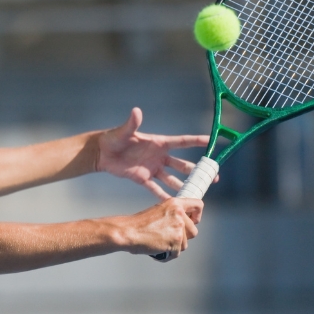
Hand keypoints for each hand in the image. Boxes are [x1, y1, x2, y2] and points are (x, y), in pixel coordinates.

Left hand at [96, 107, 211, 199]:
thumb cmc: (113, 138)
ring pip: (172, 179)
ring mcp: (152, 168)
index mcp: (159, 142)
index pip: (182, 142)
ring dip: (184, 185)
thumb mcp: (124, 131)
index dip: (197, 141)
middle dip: (197, 171)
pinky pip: (156, 189)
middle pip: (182, 164)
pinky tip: (174, 202)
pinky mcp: (142, 178)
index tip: (212, 141)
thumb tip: (136, 111)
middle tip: (212, 178)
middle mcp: (159, 156)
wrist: (102, 153)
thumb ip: (132, 123)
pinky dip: (164, 196)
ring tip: (196, 194)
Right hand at [121, 198, 203, 260]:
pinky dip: (167, 254)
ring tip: (159, 242)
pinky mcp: (176, 242)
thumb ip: (173, 214)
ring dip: (174, 246)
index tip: (193, 221)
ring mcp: (178, 228)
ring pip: (185, 244)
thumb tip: (183, 224)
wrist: (128, 232)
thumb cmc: (138, 224)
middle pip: (194, 231)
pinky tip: (157, 249)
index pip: (198, 206)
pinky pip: (176, 253)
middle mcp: (179, 214)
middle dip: (183, 237)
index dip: (197, 216)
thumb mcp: (159, 210)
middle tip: (168, 237)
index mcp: (175, 203)